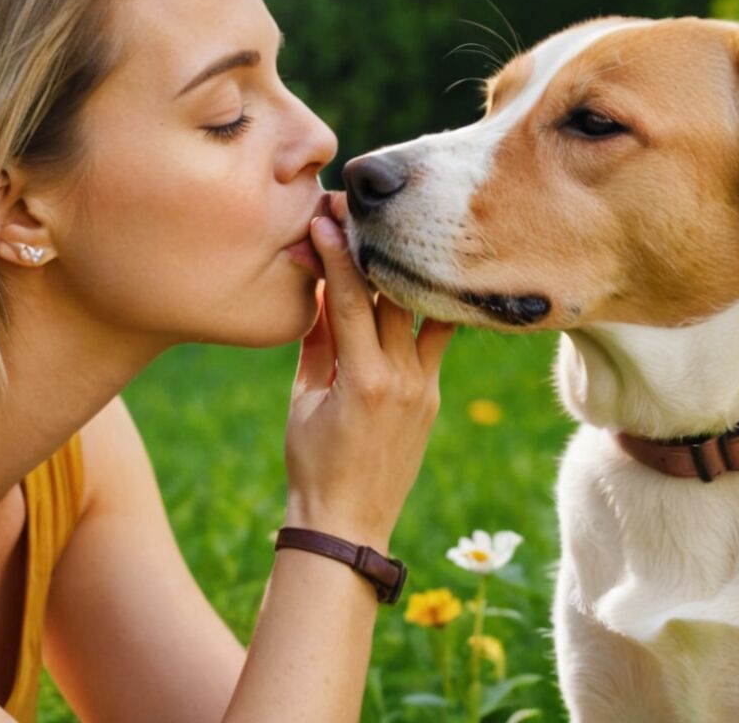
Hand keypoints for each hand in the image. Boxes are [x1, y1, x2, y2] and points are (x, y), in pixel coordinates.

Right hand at [283, 207, 454, 550]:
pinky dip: (422, 310)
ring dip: (408, 275)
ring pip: (425, 312)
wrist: (349, 522)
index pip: (353, 298)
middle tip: (364, 216)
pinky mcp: (433, 397)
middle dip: (377, 251)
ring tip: (397, 241)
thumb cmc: (313, 462)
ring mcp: (426, 388)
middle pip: (395, 295)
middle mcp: (404, 379)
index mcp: (365, 380)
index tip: (326, 218)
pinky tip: (415, 282)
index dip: (338, 254)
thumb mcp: (304, 399)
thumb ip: (317, 342)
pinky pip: (434, 340)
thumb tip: (322, 291)